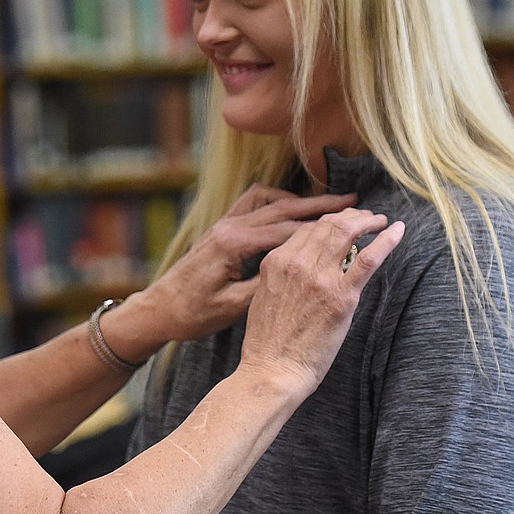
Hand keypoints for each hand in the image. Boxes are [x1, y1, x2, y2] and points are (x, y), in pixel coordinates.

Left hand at [130, 185, 359, 345]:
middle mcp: (228, 227)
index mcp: (234, 244)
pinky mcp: (218, 229)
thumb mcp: (233, 307)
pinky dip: (274, 203)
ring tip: (326, 204)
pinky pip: (252, 205)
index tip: (354, 221)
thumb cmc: (193, 314)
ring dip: (296, 200)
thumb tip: (302, 272)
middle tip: (353, 199)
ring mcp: (222, 224)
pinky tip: (289, 213)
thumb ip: (265, 286)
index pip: (288, 228)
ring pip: (267, 199)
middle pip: (282, 206)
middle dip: (319, 204)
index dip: (323, 225)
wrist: (159, 310)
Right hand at [238, 207, 404, 398]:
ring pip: (347, 232)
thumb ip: (282, 279)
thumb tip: (302, 271)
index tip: (343, 222)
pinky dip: (387, 240)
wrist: (273, 370)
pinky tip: (398, 231)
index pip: (307, 230)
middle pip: (328, 224)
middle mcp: (296, 263)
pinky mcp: (342, 296)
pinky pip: (369, 259)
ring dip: (368, 221)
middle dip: (351, 215)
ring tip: (380, 220)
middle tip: (366, 216)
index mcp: (275, 263)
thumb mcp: (264, 299)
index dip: (328, 221)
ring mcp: (319, 278)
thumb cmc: (268, 343)